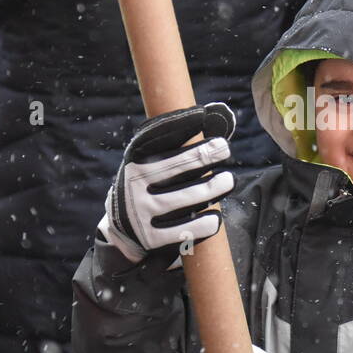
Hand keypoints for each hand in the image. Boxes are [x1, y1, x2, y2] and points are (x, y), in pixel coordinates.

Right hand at [103, 103, 235, 262]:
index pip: (154, 138)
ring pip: (182, 199)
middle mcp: (134, 184)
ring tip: (228, 180)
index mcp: (135, 160)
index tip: (201, 115)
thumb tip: (215, 115)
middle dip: (201, 156)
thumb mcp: (153, 163)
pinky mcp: (151, 238)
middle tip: (224, 148)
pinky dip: (202, 224)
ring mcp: (142, 211)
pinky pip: (182, 231)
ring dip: (209, 189)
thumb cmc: (151, 185)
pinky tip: (215, 217)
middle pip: (172, 168)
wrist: (124, 230)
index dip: (177, 124)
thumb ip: (178, 145)